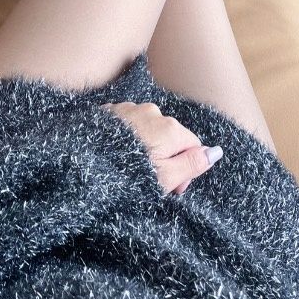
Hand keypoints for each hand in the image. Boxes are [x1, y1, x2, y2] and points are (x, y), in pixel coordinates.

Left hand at [102, 101, 222, 194]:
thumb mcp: (165, 178)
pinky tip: (114, 155)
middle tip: (149, 182)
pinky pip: (126, 125)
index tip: (173, 189)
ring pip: (147, 129)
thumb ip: (193, 164)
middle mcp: (152, 112)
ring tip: (128, 169)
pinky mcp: (108, 112)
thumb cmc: (125, 176)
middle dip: (165, 157)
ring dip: (144, 147)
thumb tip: (216, 152)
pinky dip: (125, 139)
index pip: (192, 145)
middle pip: (170, 136)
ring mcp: (128, 109)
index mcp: (170, 128)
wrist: (82, 164)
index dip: (186, 169)